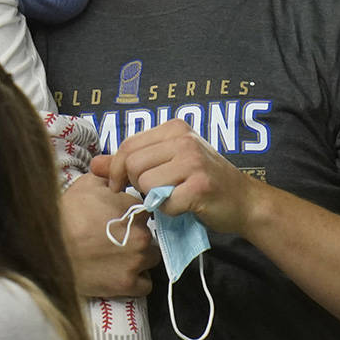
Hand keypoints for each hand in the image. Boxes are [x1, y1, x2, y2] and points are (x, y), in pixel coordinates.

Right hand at [61, 173, 158, 297]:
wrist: (50, 248)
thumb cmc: (66, 215)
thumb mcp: (86, 184)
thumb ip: (110, 179)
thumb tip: (118, 180)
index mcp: (135, 210)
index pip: (145, 211)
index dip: (132, 216)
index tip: (120, 220)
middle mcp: (141, 235)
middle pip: (149, 236)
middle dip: (135, 237)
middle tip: (115, 239)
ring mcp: (136, 261)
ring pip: (150, 259)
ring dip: (138, 258)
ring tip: (117, 257)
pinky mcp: (127, 284)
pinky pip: (145, 285)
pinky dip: (136, 281)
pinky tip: (120, 274)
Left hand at [90, 118, 261, 235]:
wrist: (245, 201)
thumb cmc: (201, 182)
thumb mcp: (166, 164)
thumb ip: (129, 163)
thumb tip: (94, 165)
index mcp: (174, 128)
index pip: (128, 145)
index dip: (117, 169)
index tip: (119, 186)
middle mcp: (184, 139)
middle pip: (133, 164)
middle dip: (136, 185)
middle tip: (154, 193)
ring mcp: (194, 161)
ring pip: (145, 183)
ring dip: (154, 199)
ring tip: (172, 197)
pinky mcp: (200, 186)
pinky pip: (165, 202)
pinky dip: (170, 211)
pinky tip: (185, 207)